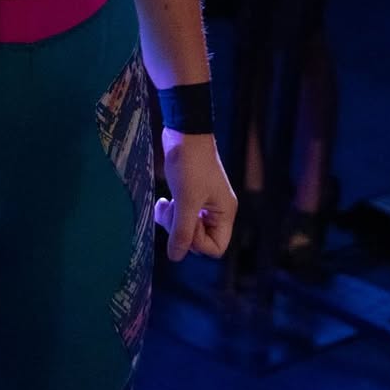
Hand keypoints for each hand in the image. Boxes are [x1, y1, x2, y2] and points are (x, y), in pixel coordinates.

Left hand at [154, 130, 236, 261]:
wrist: (184, 132)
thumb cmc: (190, 164)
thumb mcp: (186, 200)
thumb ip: (182, 230)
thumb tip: (175, 257)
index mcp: (225, 213)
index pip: (216, 248)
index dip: (197, 243)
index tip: (186, 224)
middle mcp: (217, 211)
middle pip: (200, 239)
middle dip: (181, 231)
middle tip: (170, 212)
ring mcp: (204, 203)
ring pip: (188, 228)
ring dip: (173, 221)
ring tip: (164, 205)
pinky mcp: (191, 194)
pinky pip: (181, 215)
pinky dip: (171, 212)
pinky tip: (164, 201)